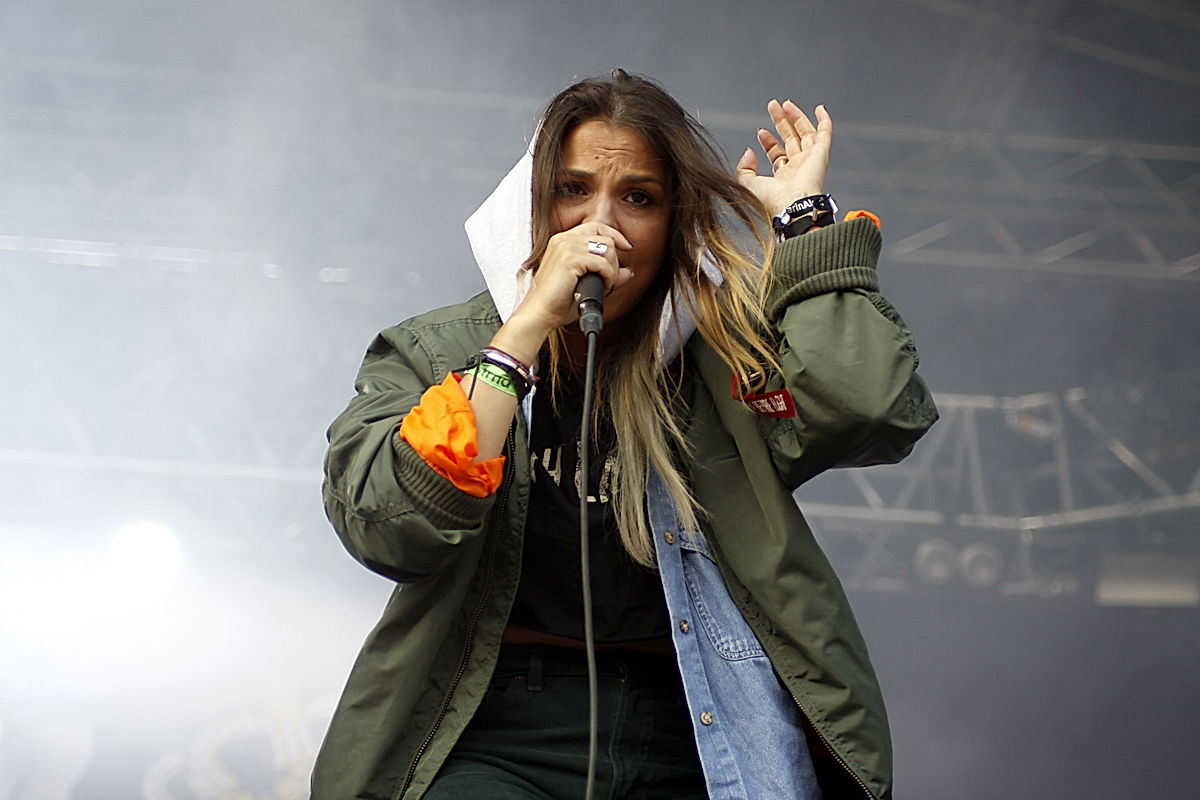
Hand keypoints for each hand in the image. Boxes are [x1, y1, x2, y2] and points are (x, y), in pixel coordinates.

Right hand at [491, 221, 634, 363]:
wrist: (539, 314)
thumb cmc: (556, 303)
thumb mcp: (586, 285)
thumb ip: (606, 275)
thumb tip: (628, 272)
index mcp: (563, 241)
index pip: (596, 227)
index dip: (615, 235)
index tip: (627, 247)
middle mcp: (563, 239)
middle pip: (605, 238)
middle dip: (614, 260)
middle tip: (609, 280)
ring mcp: (566, 247)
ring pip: (607, 249)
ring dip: (612, 270)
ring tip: (604, 285)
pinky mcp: (570, 259)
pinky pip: (603, 263)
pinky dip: (608, 277)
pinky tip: (603, 288)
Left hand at [736, 100, 831, 214]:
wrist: (791, 206)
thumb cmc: (771, 201)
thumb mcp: (747, 184)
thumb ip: (744, 168)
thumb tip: (748, 151)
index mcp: (784, 178)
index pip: (777, 154)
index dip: (769, 141)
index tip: (760, 131)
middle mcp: (799, 169)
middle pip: (791, 140)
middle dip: (781, 123)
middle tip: (773, 107)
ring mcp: (811, 161)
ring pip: (805, 134)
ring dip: (796, 118)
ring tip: (785, 104)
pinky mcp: (821, 155)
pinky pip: (825, 134)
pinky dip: (824, 121)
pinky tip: (820, 108)